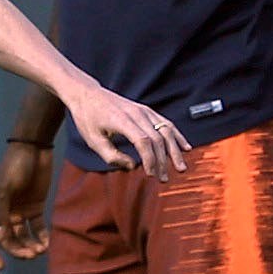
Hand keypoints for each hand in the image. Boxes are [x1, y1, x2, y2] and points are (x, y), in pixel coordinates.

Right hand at [0, 141, 57, 265]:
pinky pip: (38, 228)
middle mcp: (3, 213)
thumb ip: (2, 214)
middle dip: (18, 250)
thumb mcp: (5, 189)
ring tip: (41, 250)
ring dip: (30, 246)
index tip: (1, 266)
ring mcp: (19, 211)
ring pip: (23, 237)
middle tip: (31, 255)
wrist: (34, 149)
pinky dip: (42, 237)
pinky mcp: (35, 208)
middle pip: (8, 239)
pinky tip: (47, 243)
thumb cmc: (14, 167)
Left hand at [64, 82, 189, 181]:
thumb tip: (133, 166)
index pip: (143, 141)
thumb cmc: (88, 118)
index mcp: (122, 120)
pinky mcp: (147, 111)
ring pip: (166, 131)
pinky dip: (177, 136)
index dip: (150, 159)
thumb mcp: (92, 140)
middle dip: (162, 161)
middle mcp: (137, 114)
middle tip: (163, 178)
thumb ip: (111, 156)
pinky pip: (166, 123)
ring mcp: (144, 111)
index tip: (151, 174)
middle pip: (157, 139)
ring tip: (180, 167)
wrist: (88, 94)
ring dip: (174, 151)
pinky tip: (185, 147)